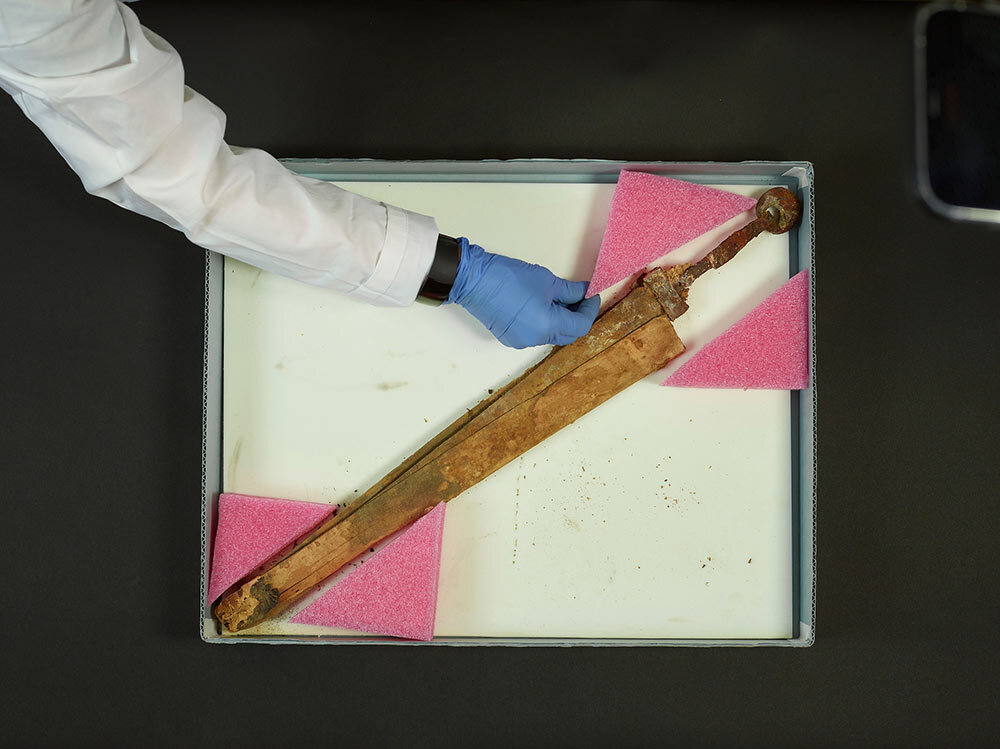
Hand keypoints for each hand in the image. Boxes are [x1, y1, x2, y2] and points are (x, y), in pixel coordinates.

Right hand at [447, 238, 600, 348]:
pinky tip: (544, 307)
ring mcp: (522, 341)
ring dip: (561, 321)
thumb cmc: (507, 278)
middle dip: (577, 317)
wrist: (474, 280)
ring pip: (552, 336)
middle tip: (581, 298)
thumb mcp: (546, 280)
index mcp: (547, 326)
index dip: (590, 309)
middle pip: (568, 334)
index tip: (592, 295)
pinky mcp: (511, 338)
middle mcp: (535, 339)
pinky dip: (545, 324)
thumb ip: (570, 290)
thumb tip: (583, 292)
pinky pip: (536, 335)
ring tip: (562, 301)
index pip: (580, 325)